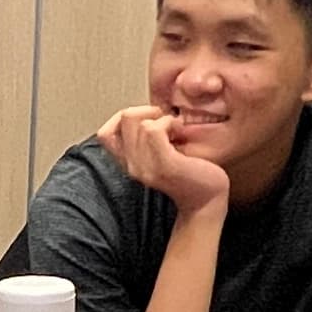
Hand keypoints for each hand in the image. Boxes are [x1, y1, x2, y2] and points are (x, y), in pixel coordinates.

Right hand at [99, 103, 231, 212]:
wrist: (206, 201)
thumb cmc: (190, 174)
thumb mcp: (160, 155)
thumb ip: (146, 140)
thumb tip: (145, 112)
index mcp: (130, 164)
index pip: (105, 133)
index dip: (124, 117)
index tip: (148, 122)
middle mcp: (133, 167)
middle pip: (123, 118)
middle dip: (147, 110)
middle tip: (165, 121)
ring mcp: (146, 167)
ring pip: (139, 123)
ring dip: (162, 118)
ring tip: (175, 129)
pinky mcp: (163, 165)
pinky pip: (153, 130)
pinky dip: (168, 123)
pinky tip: (179, 131)